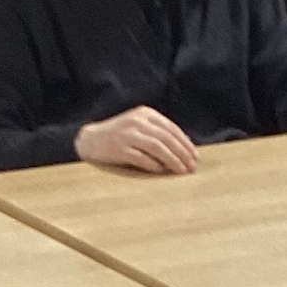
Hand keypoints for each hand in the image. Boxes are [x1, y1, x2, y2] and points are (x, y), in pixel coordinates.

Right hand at [75, 106, 198, 174]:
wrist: (91, 140)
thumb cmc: (120, 137)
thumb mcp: (140, 128)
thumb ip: (159, 133)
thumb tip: (185, 145)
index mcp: (145, 114)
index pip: (171, 128)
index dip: (185, 143)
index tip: (195, 157)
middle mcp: (137, 122)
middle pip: (166, 138)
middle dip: (182, 153)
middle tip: (192, 167)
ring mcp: (127, 134)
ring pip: (156, 147)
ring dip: (172, 161)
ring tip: (182, 172)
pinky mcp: (119, 149)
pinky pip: (141, 158)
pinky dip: (154, 166)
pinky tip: (163, 173)